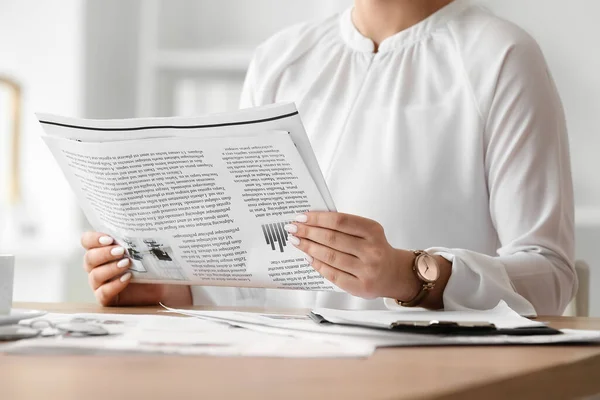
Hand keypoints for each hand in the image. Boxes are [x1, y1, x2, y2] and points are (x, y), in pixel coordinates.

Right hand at [81, 232, 191, 306]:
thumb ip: (137, 238)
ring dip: (110, 268)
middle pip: (89, 258)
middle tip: (120, 251)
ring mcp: (101, 284)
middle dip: (103, 253)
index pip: (87, 241)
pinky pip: (103, 293)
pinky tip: (126, 278)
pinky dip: (113, 285)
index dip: (93, 239)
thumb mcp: (146, 249)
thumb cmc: (153, 264)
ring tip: (126, 264)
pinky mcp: (108, 299)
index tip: (109, 238)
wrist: (164, 286)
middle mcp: (98, 266)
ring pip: (94, 275)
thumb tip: (140, 224)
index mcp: (102, 250)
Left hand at [285, 212, 423, 300]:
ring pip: (330, 256)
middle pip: (332, 238)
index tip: (302, 217)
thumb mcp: (368, 232)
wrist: (395, 274)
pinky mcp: (360, 286)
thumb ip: (345, 226)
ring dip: (309, 248)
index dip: (318, 218)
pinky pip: (333, 274)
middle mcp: (371, 250)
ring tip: (296, 241)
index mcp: (373, 231)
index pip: (340, 221)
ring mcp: (367, 270)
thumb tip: (313, 222)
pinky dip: (317, 265)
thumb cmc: (376, 249)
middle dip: (308, 232)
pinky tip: (308, 257)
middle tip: (293, 228)